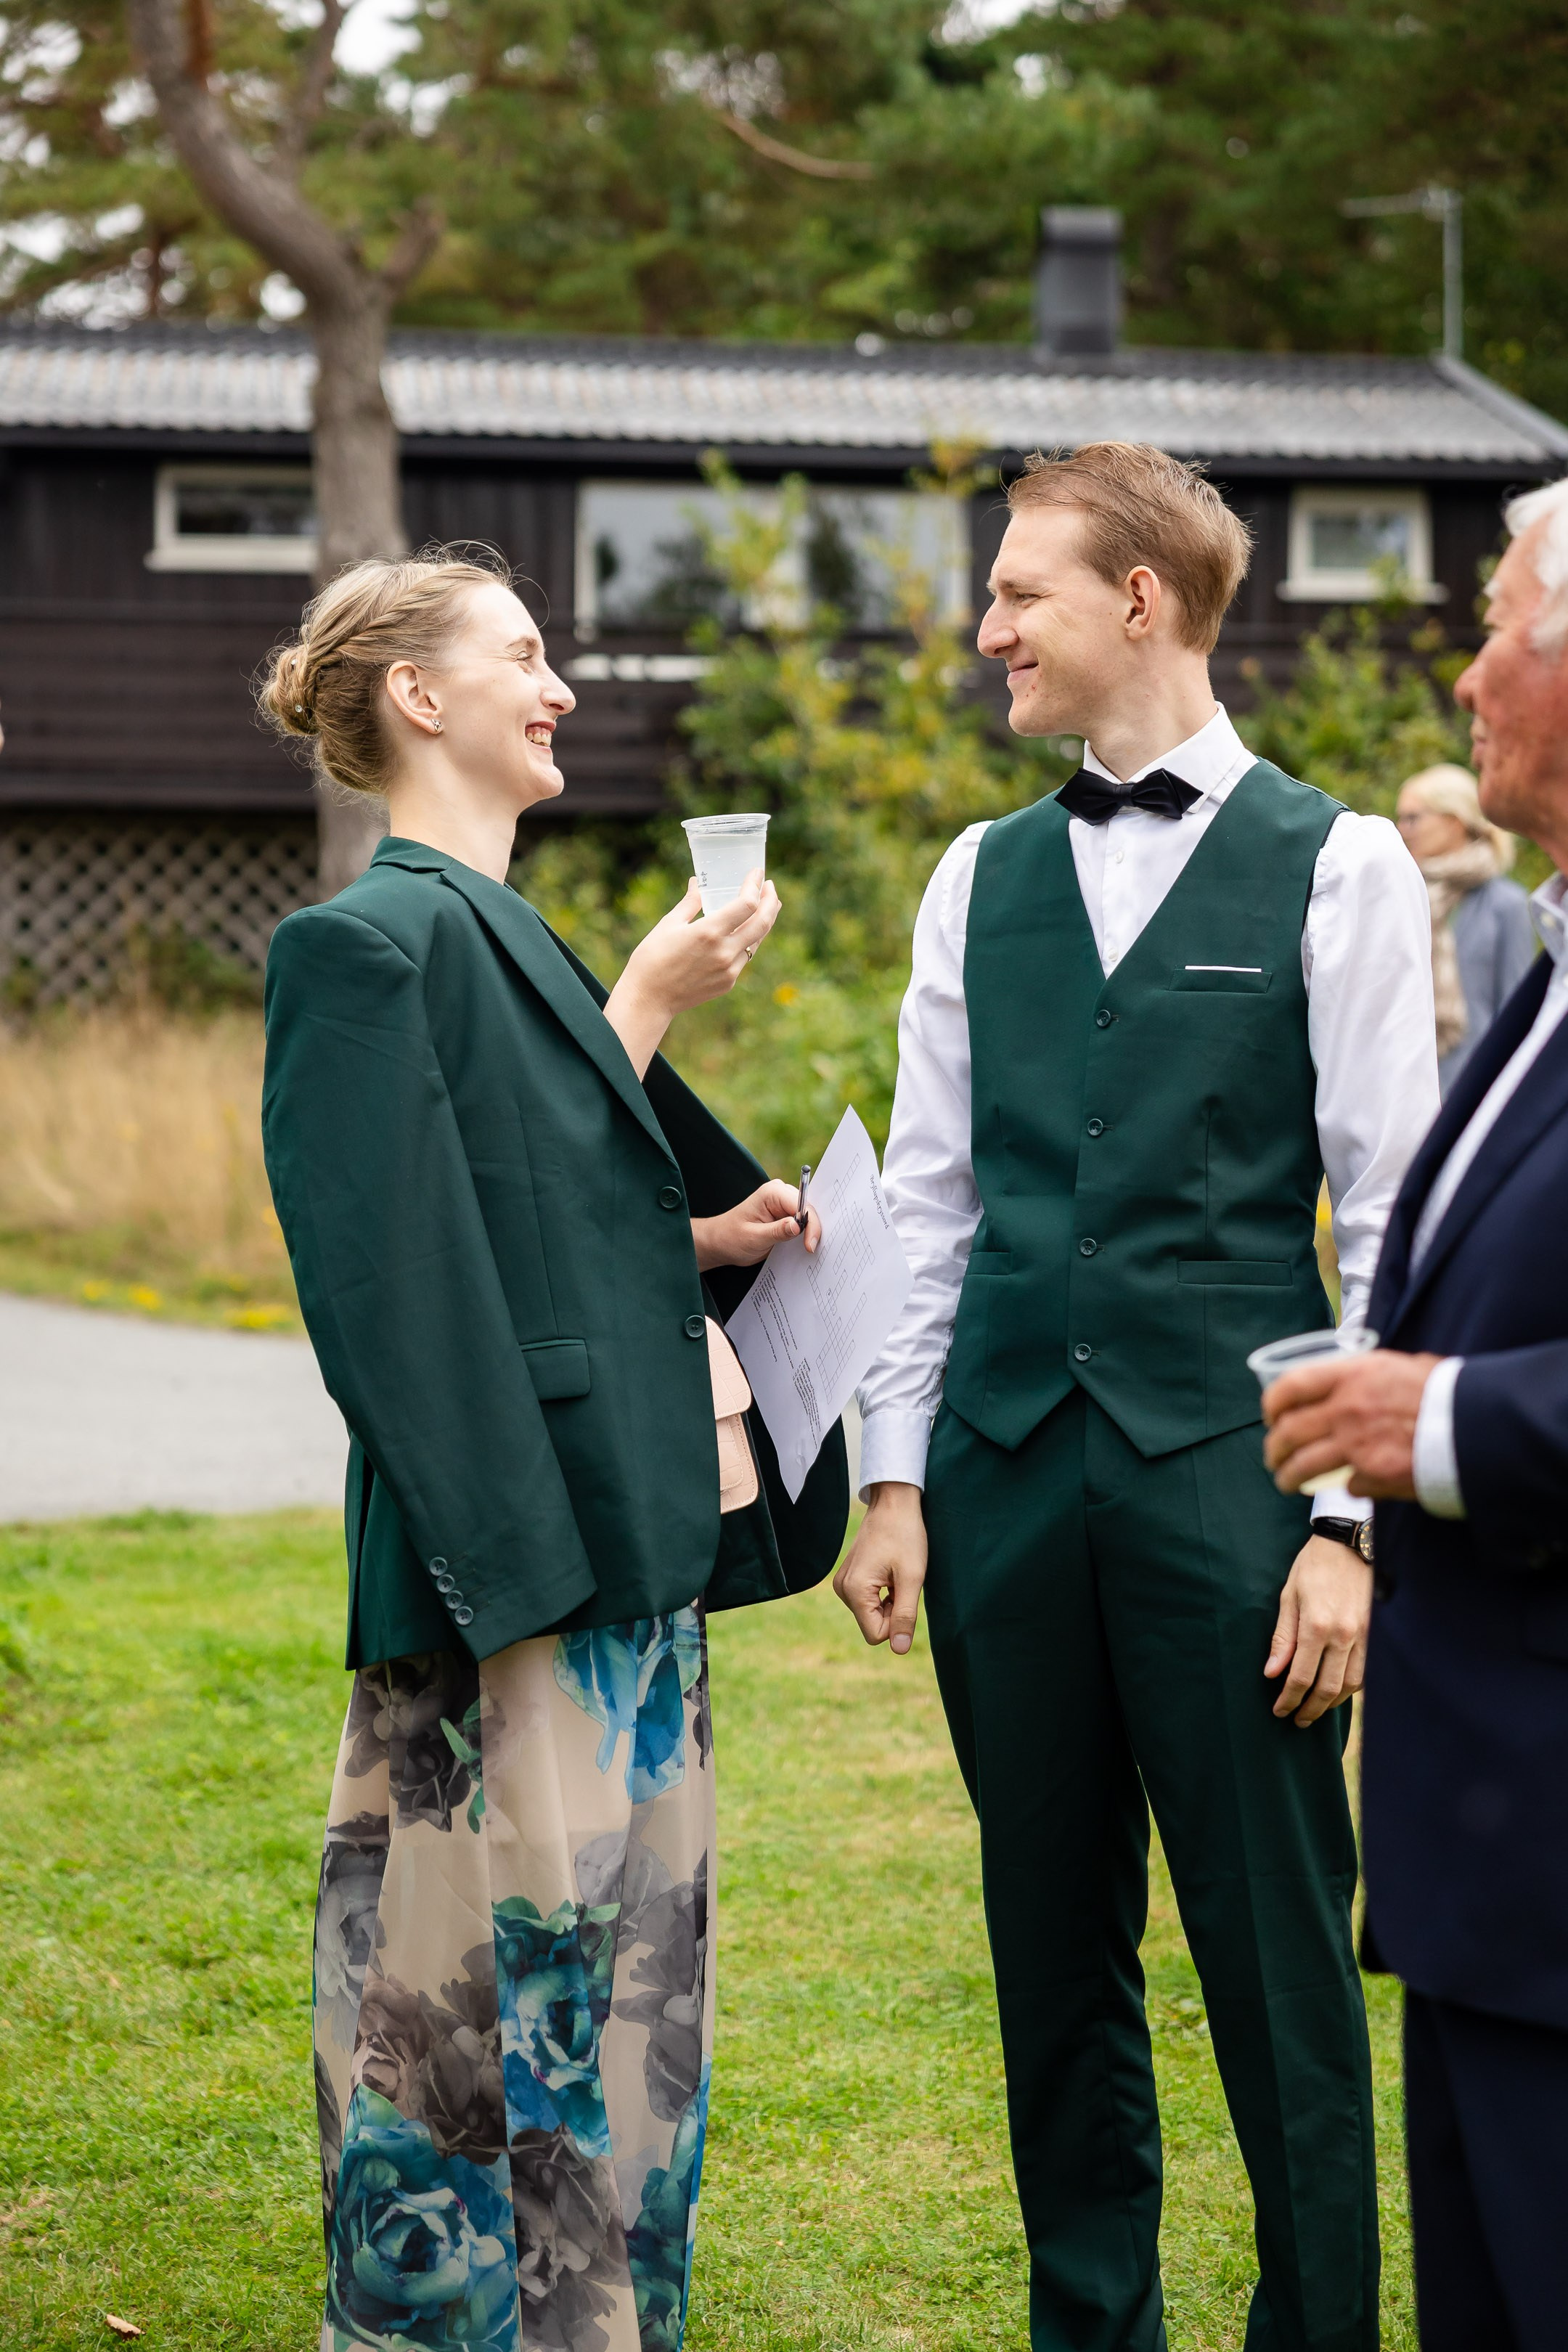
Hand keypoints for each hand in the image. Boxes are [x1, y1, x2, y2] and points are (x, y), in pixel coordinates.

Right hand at [603, 870, 780, 1076]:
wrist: (648, 999)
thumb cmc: (652, 958)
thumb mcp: (669, 924)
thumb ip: (691, 902)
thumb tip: (698, 882)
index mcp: (709, 932)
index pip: (747, 904)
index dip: (755, 886)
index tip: (757, 873)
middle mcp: (724, 952)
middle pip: (763, 922)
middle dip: (771, 901)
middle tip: (770, 887)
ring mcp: (729, 970)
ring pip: (757, 941)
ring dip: (764, 921)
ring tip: (765, 905)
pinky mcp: (728, 983)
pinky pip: (745, 957)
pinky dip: (749, 940)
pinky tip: (746, 931)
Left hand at [692, 1180, 820, 1269]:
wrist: (720, 1243)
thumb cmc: (731, 1238)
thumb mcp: (754, 1238)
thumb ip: (777, 1231)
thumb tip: (799, 1226)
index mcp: (772, 1193)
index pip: (801, 1205)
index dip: (811, 1224)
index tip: (810, 1245)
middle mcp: (780, 1193)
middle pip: (808, 1208)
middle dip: (813, 1228)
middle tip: (812, 1248)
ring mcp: (784, 1203)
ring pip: (808, 1215)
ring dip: (811, 1231)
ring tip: (812, 1248)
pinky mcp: (785, 1215)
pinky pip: (802, 1222)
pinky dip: (805, 1234)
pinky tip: (805, 1245)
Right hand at [833, 1481, 926, 1655]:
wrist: (894, 1504)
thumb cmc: (906, 1536)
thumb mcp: (912, 1578)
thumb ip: (904, 1616)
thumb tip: (899, 1650)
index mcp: (854, 1590)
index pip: (876, 1634)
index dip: (897, 1623)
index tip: (905, 1595)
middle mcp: (842, 1589)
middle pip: (873, 1625)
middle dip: (893, 1610)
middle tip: (902, 1581)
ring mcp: (843, 1583)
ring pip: (871, 1614)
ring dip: (889, 1601)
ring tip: (896, 1574)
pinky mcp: (848, 1578)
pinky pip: (867, 1602)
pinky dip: (883, 1593)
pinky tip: (890, 1572)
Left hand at [1263, 1348, 1440, 1500]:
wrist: (1476, 1422)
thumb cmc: (1445, 1391)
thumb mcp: (1402, 1366)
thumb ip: (1370, 1380)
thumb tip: (1354, 1391)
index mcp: (1352, 1374)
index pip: (1292, 1385)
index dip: (1273, 1402)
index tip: (1269, 1415)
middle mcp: (1346, 1407)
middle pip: (1289, 1430)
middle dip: (1274, 1447)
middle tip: (1273, 1455)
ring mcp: (1356, 1443)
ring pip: (1303, 1465)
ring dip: (1288, 1476)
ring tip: (1285, 1482)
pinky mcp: (1373, 1473)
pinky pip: (1348, 1484)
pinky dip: (1345, 1488)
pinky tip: (1344, 1490)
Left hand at [1264, 1532, 1372, 1725]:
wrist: (1349, 1543)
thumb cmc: (1314, 1567)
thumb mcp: (1289, 1596)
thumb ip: (1283, 1637)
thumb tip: (1272, 1672)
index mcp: (1318, 1626)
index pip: (1300, 1677)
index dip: (1289, 1699)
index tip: (1279, 1710)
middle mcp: (1345, 1636)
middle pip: (1328, 1689)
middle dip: (1310, 1709)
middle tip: (1297, 1719)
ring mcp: (1366, 1636)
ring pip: (1351, 1685)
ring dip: (1333, 1703)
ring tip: (1316, 1709)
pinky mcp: (1378, 1633)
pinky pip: (1367, 1671)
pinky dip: (1352, 1687)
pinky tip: (1339, 1690)